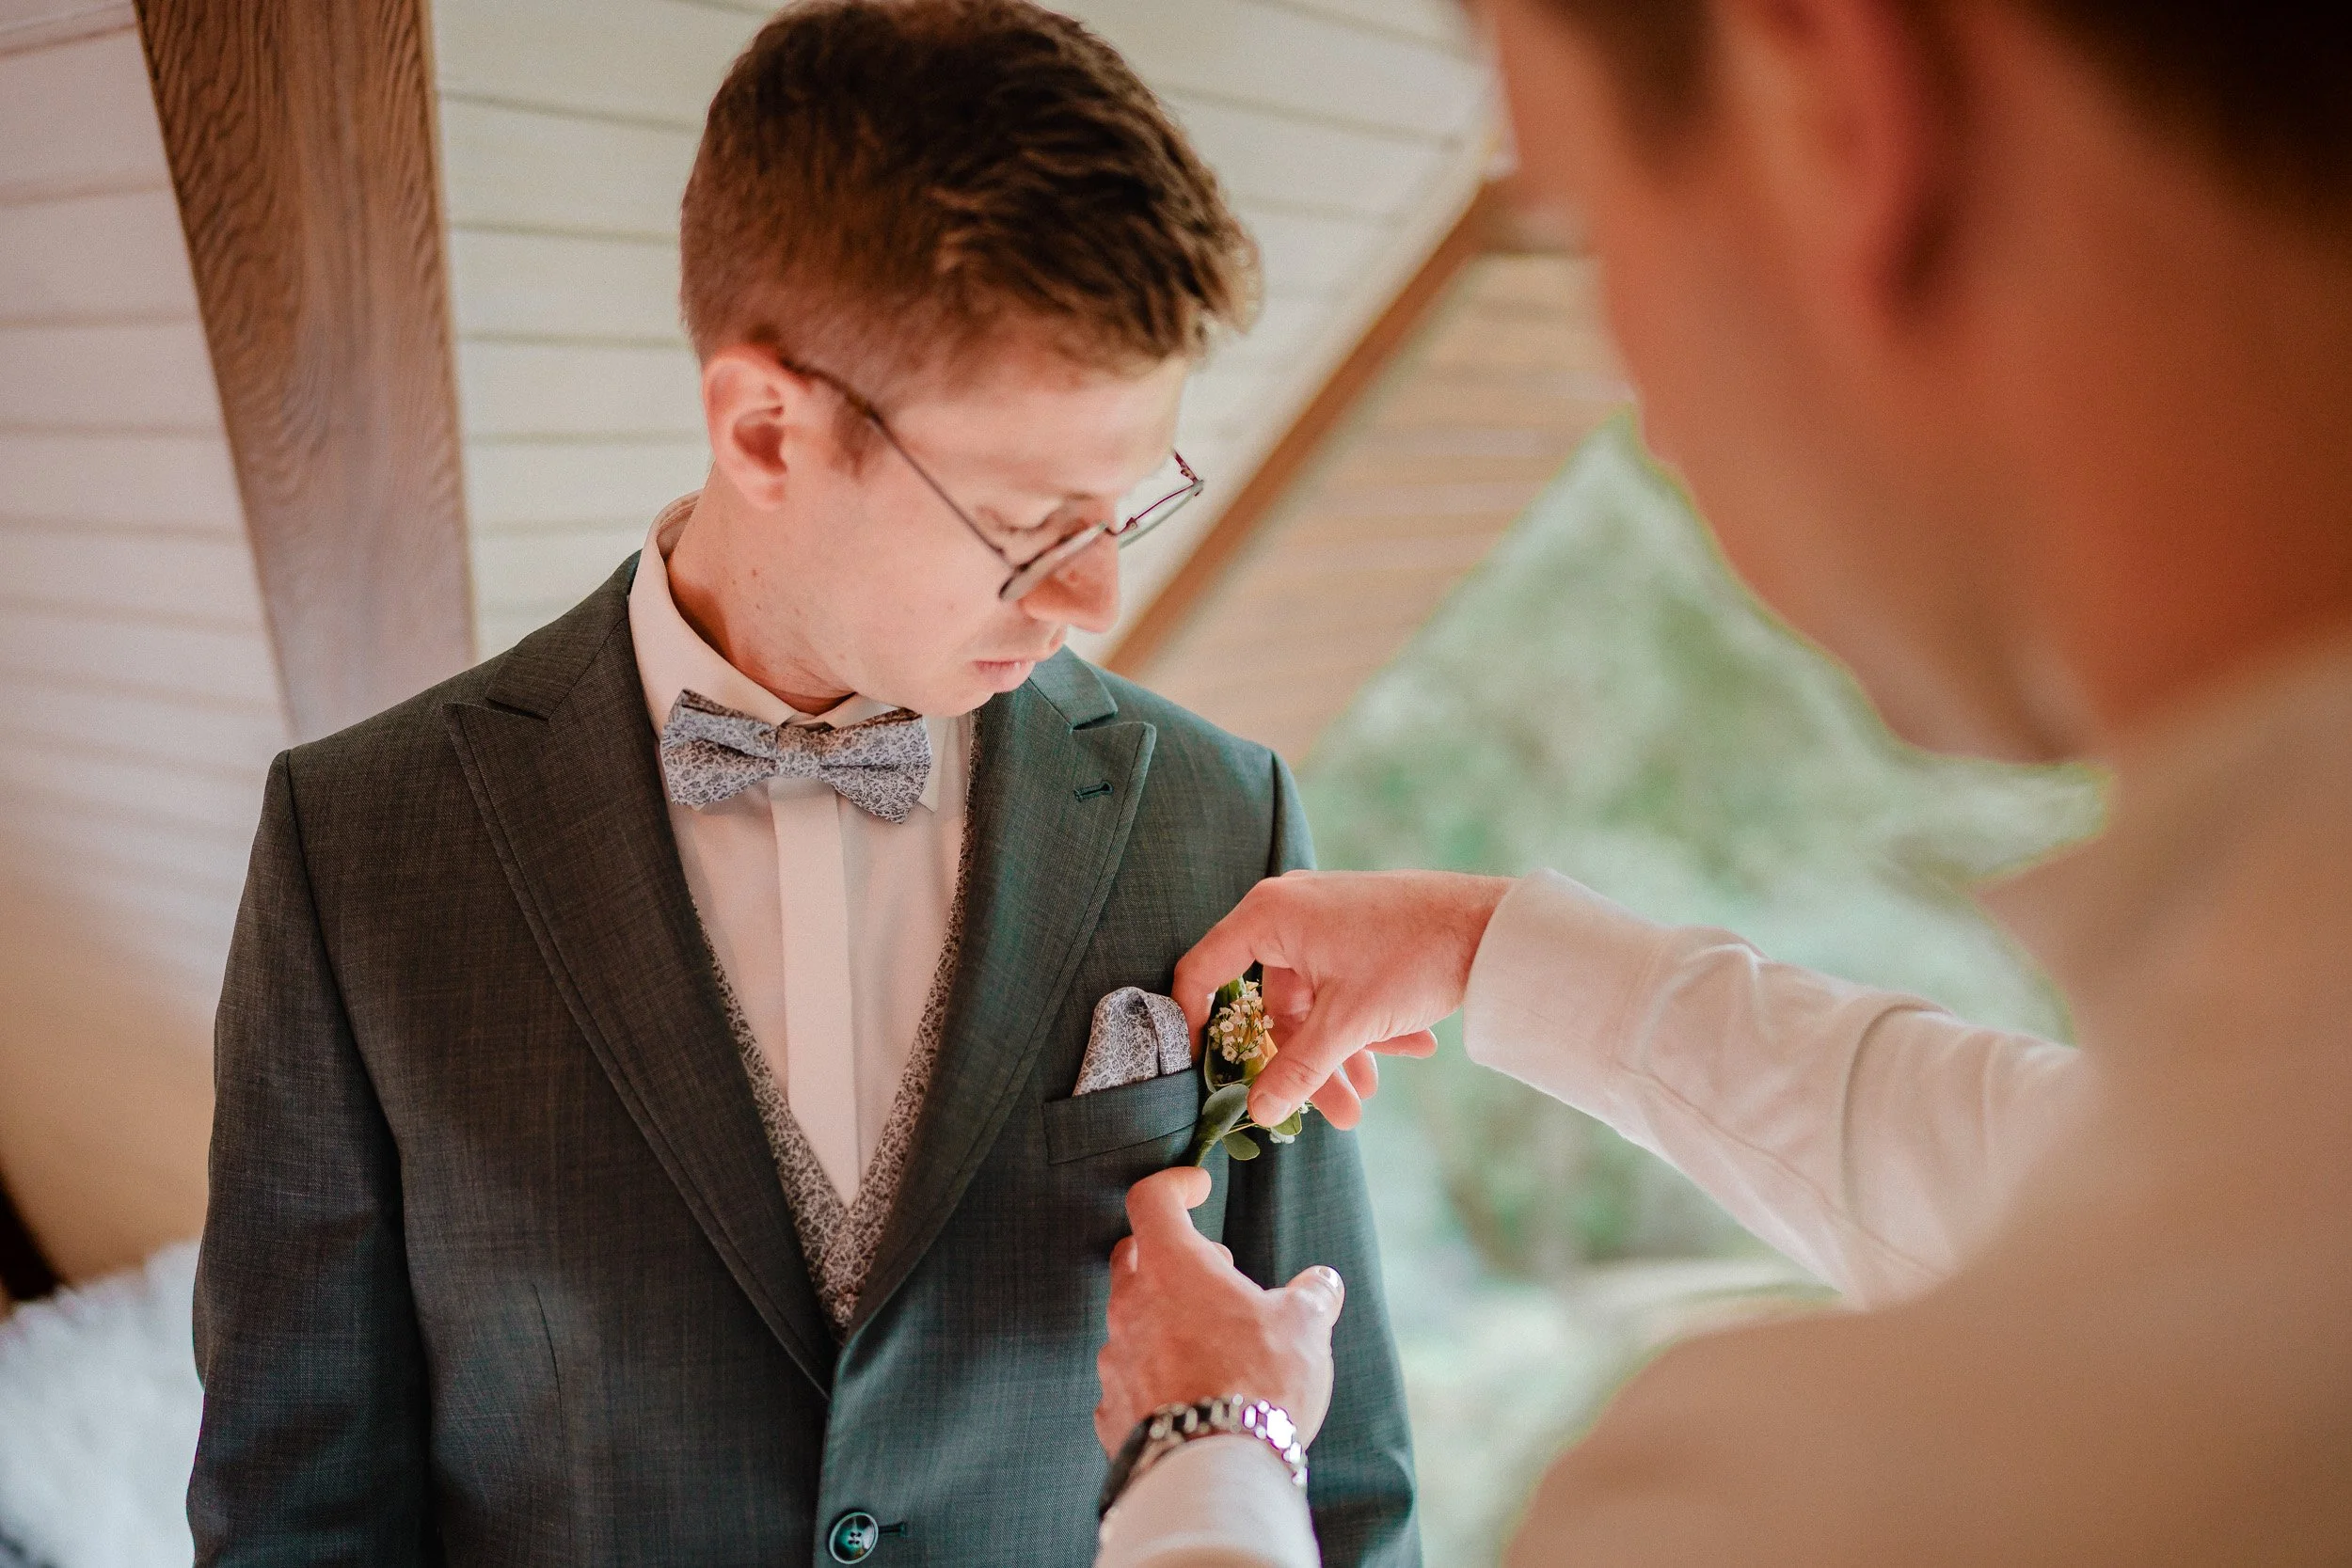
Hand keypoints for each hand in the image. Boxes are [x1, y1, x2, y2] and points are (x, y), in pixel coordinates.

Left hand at [1095, 1167, 1344, 1455]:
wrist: (1214, 1472)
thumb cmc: (1259, 1383)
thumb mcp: (1305, 1328)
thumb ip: (1312, 1296)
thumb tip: (1322, 1283)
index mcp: (1172, 1268)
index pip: (1151, 1200)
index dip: (1174, 1185)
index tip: (1197, 1187)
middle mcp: (1131, 1306)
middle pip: (1134, 1256)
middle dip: (1171, 1253)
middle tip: (1216, 1271)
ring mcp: (1116, 1360)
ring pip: (1131, 1319)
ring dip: (1164, 1317)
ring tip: (1210, 1340)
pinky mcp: (1111, 1410)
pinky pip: (1129, 1377)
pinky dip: (1154, 1373)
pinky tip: (1188, 1391)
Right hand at [1174, 869, 1512, 1128]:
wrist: (1496, 925)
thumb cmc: (1414, 956)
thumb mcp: (1349, 1023)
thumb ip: (1297, 1070)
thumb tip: (1257, 1111)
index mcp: (1269, 917)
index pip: (1202, 972)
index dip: (1192, 1024)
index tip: (1202, 1071)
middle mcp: (1289, 912)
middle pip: (1271, 1005)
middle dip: (1305, 1063)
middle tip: (1336, 1112)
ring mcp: (1325, 922)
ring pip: (1313, 1004)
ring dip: (1341, 1052)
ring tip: (1370, 1095)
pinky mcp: (1357, 933)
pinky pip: (1342, 988)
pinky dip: (1365, 1024)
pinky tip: (1411, 1050)